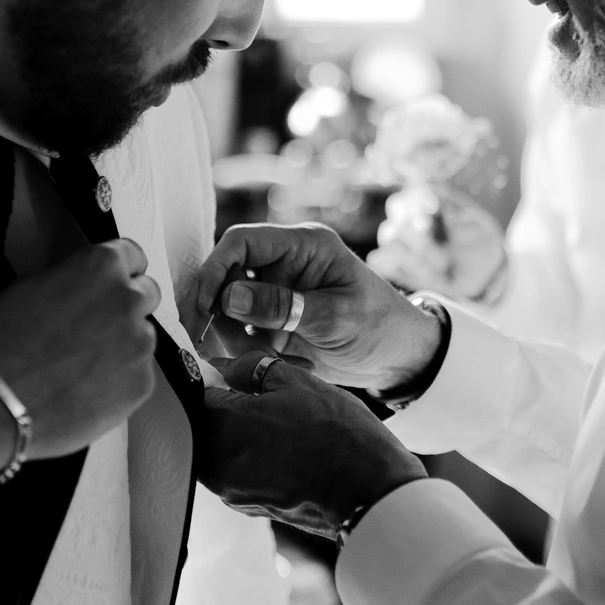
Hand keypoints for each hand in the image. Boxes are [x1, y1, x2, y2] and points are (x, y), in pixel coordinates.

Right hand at [0, 239, 159, 500]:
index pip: (132, 256)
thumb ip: (69, 281)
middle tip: (93, 328)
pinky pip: (137, 377)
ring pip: (142, 339)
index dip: (118, 272)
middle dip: (124, 307)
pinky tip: (85, 391)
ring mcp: (139, 345)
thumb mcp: (27, 288)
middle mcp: (127, 300)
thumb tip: (80, 288)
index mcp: (100, 266)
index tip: (108, 285)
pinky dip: (119, 383)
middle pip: (146, 295)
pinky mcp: (140, 386)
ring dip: (122, 346)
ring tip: (82, 368)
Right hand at [186, 223, 441, 391]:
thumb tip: (230, 296)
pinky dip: (241, 349)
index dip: (216, 269)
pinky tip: (260, 363)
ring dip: (228, 334)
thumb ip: (284, 306)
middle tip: (210, 342)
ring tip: (248, 358)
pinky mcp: (274, 321)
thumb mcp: (336, 317)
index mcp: (303, 245)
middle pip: (227, 274)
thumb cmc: (380, 326)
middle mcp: (284, 263)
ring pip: (228, 306)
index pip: (242, 242)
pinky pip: (241, 331)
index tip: (204, 305)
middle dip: (216, 308)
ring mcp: (277, 292)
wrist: (400, 358)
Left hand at [200, 350, 426, 540]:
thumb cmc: (337, 434)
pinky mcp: (248, 505)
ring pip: (215, 449)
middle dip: (219, 406)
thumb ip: (252, 367)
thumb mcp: (296, 382)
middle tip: (251, 394)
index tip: (228, 372)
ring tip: (270, 421)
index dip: (209, 375)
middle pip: (199, 423)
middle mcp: (215, 463)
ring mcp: (230, 490)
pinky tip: (277, 446)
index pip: (194, 390)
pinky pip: (233, 471)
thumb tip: (227, 366)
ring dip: (232, 432)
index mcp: (222, 426)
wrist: (369, 492)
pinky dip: (245, 456)